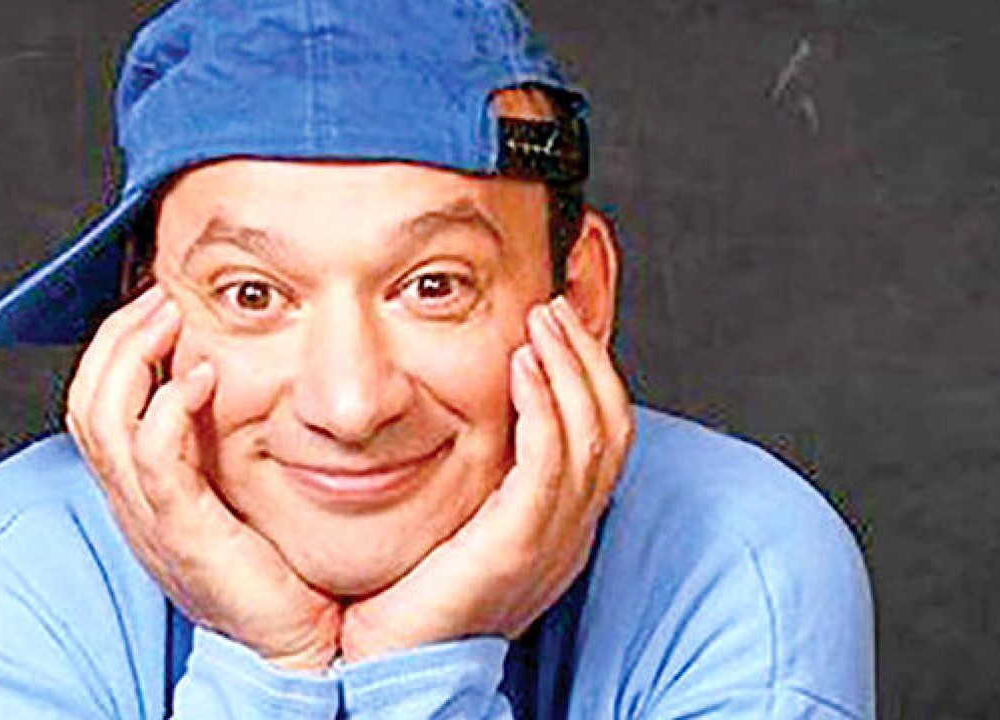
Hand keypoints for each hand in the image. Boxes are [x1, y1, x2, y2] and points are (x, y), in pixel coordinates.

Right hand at [65, 284, 341, 670]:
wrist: (295, 648)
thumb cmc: (280, 573)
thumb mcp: (239, 496)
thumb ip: (227, 445)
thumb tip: (241, 379)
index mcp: (142, 493)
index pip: (97, 405)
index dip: (116, 348)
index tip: (157, 305)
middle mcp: (132, 503)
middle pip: (87, 402)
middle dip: (116, 337)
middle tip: (159, 296)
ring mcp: (150, 519)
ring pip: (104, 420)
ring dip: (133, 356)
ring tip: (170, 315)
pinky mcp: (182, 533)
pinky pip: (153, 460)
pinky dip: (169, 409)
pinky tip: (202, 376)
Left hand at [341, 296, 632, 660]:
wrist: (386, 660)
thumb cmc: (406, 588)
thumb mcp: (456, 516)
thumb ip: (478, 469)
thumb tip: (467, 410)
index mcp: (560, 525)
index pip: (604, 435)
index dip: (590, 374)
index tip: (556, 325)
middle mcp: (570, 533)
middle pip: (613, 427)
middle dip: (586, 358)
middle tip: (552, 307)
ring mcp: (551, 542)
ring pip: (594, 438)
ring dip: (569, 369)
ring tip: (540, 321)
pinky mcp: (516, 548)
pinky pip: (550, 467)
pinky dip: (545, 409)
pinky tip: (521, 368)